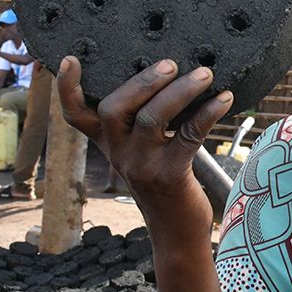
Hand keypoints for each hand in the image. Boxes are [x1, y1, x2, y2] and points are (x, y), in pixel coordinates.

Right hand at [57, 57, 232, 233]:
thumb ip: (140, 124)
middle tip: (170, 64)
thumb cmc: (163, 183)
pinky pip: (189, 135)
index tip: (70, 59)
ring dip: (181, 91)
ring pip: (153, 117)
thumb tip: (166, 76)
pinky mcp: (169, 175)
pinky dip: (209, 113)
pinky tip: (225, 99)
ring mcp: (142, 166)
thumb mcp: (141, 154)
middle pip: (114, 108)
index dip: (66, 89)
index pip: (76, 116)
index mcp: (109, 144)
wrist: (177, 231)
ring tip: (204, 74)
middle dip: (142, 81)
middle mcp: (119, 154)